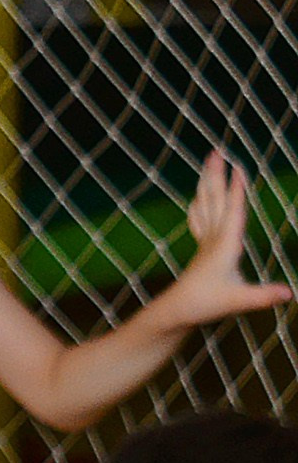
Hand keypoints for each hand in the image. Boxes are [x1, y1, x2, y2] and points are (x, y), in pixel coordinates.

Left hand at [162, 151, 290, 328]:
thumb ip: (264, 296)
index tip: (238, 167)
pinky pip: (199, 219)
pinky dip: (199, 203)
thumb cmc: (205, 304)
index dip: (237, 189)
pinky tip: (197, 196)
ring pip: (206, 204)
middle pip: (216, 199)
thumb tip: (291, 293)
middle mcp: (214, 238)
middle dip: (217, 175)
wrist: (176, 312)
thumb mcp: (239, 301)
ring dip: (207, 182)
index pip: (234, 211)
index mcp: (225, 245)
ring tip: (208, 162)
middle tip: (216, 150)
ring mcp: (206, 242)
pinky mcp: (201, 248)